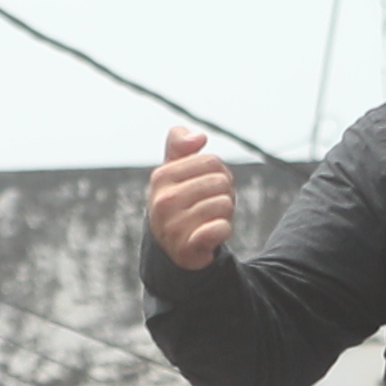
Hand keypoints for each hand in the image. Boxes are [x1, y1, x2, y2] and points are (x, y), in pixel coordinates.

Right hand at [146, 125, 239, 270]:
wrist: (170, 245)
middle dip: (223, 192)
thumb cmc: (179, 200)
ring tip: (210, 219)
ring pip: (224, 204)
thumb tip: (200, 137)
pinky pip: (221, 229)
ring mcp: (173, 226)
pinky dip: (224, 230)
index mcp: (161, 177)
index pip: (212, 161)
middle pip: (221, 181)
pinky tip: (213, 232)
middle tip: (210, 204)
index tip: (206, 185)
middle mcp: (163, 201)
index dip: (218, 172)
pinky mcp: (187, 249)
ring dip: (224, 212)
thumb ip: (180, 142)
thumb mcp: (173, 167)